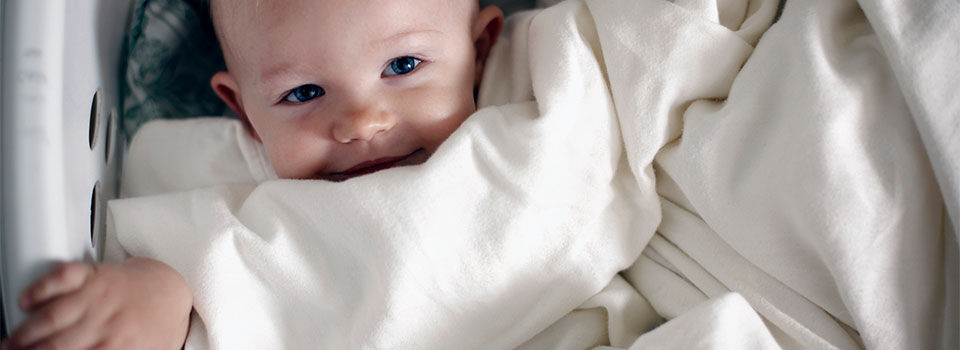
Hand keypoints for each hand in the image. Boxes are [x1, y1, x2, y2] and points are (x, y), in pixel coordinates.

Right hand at [5, 258, 191, 349]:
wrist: (168, 290)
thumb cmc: (153, 327)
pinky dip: (41, 288)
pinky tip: (27, 302)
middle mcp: (108, 321)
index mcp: (122, 347)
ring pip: (53, 316)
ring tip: (11, 343)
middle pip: (58, 345)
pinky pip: (62, 277)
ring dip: (26, 332)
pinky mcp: (92, 274)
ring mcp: (99, 296)